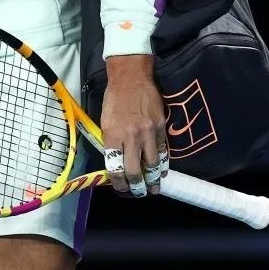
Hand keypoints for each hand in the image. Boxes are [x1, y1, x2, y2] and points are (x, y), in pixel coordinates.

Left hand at [100, 54, 167, 197]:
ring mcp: (147, 132)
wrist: (131, 77)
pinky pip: (163, 151)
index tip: (121, 187)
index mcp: (112, 135)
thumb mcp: (105, 121)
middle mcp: (130, 137)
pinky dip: (162, 164)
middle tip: (138, 192)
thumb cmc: (115, 98)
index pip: (115, 167)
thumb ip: (111, 142)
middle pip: (134, 171)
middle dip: (136, 186)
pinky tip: (161, 171)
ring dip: (153, 180)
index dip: (118, 182)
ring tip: (153, 188)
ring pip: (152, 165)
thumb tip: (116, 162)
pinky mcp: (161, 127)